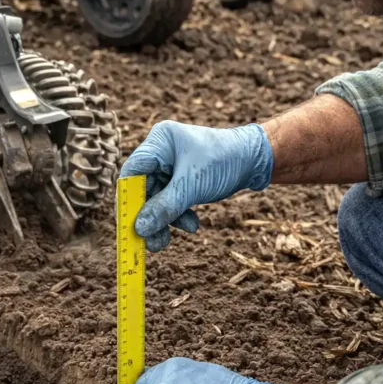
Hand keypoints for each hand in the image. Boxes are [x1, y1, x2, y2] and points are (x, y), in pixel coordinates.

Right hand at [118, 121, 273, 250]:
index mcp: (160, 141)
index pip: (132, 171)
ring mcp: (170, 166)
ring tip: (165, 242)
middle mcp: (161, 152)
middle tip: (149, 241)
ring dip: (163, 220)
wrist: (255, 160)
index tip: (128, 225)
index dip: (127, 199)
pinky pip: (170, 201)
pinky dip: (177, 215)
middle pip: (142, 189)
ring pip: (156, 199)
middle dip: (148, 216)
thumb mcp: (192, 186)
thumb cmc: (224, 161)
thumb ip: (164, 207)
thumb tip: (139, 229)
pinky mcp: (180, 179)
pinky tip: (191, 224)